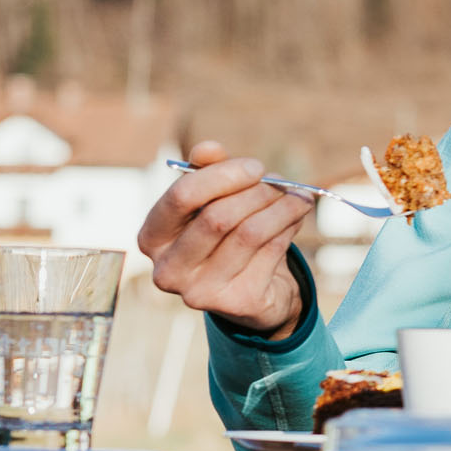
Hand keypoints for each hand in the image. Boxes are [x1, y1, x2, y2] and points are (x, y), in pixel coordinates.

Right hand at [137, 140, 312, 337]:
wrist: (251, 290)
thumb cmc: (225, 235)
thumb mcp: (213, 200)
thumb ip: (209, 171)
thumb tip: (206, 149)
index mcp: (152, 237)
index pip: (181, 197)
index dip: (223, 175)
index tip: (255, 167)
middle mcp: (168, 269)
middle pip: (219, 217)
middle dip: (258, 192)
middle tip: (281, 181)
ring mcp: (200, 292)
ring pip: (251, 234)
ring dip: (282, 207)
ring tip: (298, 195)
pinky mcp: (236, 302)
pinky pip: (272, 251)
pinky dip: (290, 227)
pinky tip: (297, 217)